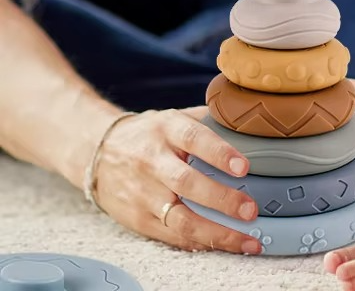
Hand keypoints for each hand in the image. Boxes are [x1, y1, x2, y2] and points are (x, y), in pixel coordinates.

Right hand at [93, 107, 263, 253]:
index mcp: (166, 129)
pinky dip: (197, 243)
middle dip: (222, 200)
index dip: (219, 153)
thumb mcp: (174, 116)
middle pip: (187, 183)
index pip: (194, 139)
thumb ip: (209, 119)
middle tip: (251, 210)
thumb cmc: (149, 133)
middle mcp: (153, 160)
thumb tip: (249, 121)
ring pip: (179, 218)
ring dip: (216, 233)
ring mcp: (143, 193)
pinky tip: (221, 245)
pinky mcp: (137, 218)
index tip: (244, 167)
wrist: (98, 150)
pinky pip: (170, 235)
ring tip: (246, 241)